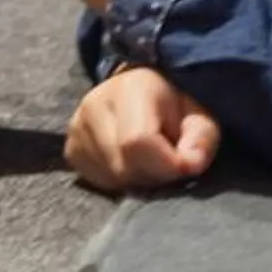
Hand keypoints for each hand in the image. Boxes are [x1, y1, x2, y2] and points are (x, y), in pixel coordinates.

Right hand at [65, 66, 220, 192]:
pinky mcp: (70, 149)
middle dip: (154, 175)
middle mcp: (94, 105)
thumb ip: (201, 140)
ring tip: (148, 160)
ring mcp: (76, 128)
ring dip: (137, 180)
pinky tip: (129, 163)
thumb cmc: (172, 106)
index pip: (138, 142)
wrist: (136, 91)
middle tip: (166, 159)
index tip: (184, 163)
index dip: (166, 163)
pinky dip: (120, 182)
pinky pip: (98, 183)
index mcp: (130, 89)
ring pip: (111, 179)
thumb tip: (190, 165)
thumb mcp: (199, 116)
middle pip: (124, 167)